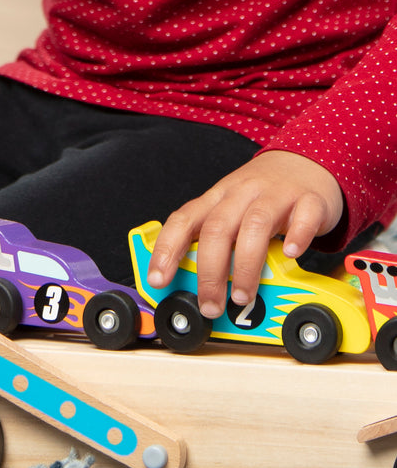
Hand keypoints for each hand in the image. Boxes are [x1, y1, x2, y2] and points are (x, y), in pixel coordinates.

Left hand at [146, 150, 343, 317]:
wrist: (305, 163)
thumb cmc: (261, 195)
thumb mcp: (229, 210)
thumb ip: (211, 240)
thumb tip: (189, 283)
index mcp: (216, 198)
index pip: (183, 220)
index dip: (167, 250)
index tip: (158, 279)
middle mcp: (242, 193)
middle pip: (217, 229)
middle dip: (209, 272)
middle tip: (210, 304)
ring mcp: (276, 195)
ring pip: (255, 225)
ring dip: (245, 265)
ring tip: (242, 295)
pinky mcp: (310, 200)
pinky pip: (304, 216)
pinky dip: (297, 236)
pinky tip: (291, 255)